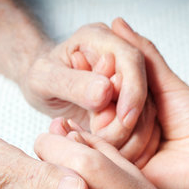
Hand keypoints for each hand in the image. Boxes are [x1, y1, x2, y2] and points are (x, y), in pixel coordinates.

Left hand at [21, 23, 156, 157]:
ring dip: (130, 134)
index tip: (124, 119)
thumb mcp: (44, 79)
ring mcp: (129, 79)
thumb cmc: (40, 77)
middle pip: (146, 87)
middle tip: (104, 140)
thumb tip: (106, 91)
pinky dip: (130, 141)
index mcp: (101, 38)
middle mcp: (120, 54)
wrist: (42, 86)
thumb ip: (72, 83)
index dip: (133, 91)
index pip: (132, 60)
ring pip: (149, 109)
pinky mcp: (130, 101)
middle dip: (129, 119)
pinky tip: (111, 150)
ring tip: (101, 145)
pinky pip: (143, 123)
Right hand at [111, 18, 188, 188]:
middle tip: (155, 113)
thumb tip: (116, 23)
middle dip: (129, 106)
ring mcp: (116, 147)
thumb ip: (139, 53)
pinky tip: (153, 150)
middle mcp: (117, 125)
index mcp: (125, 104)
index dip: (114, 82)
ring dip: (136, 128)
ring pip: (103, 130)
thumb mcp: (163, 79)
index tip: (130, 84)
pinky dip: (135, 144)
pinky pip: (110, 150)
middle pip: (99, 109)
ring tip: (159, 134)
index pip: (101, 87)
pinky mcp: (119, 167)